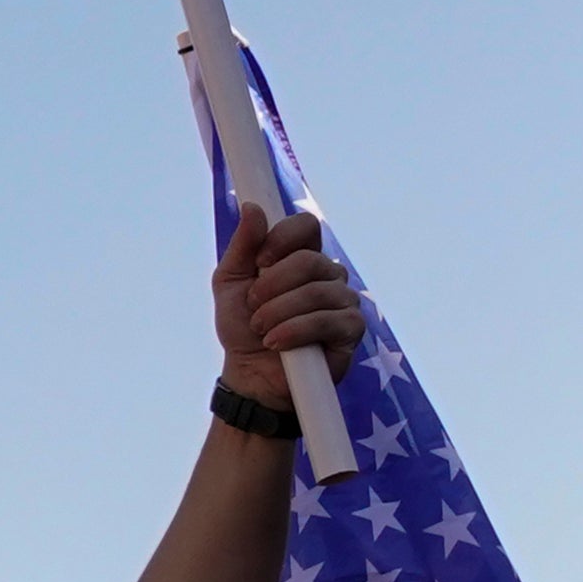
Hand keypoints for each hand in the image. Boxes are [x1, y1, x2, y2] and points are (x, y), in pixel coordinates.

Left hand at [211, 205, 364, 400]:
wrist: (251, 374)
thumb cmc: (243, 326)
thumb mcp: (231, 283)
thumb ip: (242, 246)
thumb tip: (252, 207)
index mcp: (301, 256)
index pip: (306, 225)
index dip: (282, 238)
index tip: (259, 262)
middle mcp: (327, 274)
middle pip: (308, 260)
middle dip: (271, 287)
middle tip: (254, 309)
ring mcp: (344, 300)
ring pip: (316, 292)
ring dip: (277, 313)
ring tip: (262, 330)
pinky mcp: (351, 329)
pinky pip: (328, 320)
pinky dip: (294, 331)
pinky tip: (276, 343)